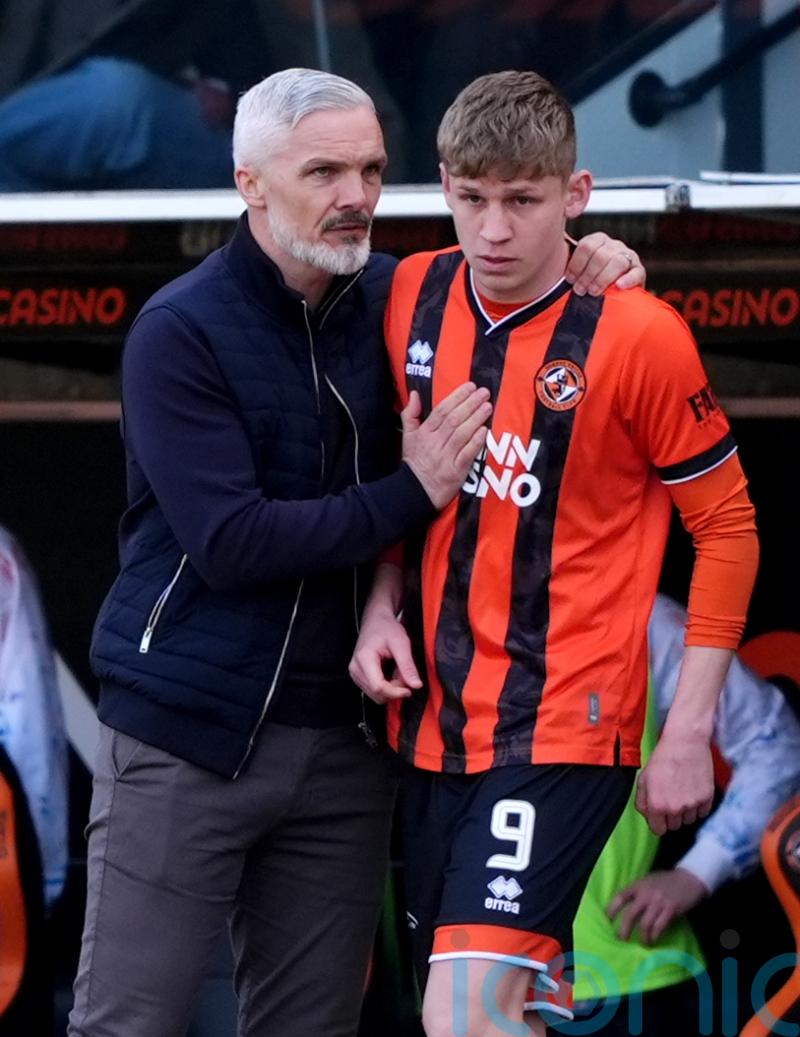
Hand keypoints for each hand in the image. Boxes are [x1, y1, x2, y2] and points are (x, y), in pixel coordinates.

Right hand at [349, 608, 419, 704]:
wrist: (376, 620)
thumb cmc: (387, 628)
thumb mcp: (401, 643)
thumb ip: (408, 666)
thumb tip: (416, 685)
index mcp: (364, 659)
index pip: (378, 687)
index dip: (396, 692)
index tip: (410, 689)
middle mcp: (355, 668)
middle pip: (377, 694)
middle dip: (394, 691)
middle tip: (405, 676)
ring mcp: (355, 673)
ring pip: (376, 695)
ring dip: (391, 689)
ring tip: (398, 672)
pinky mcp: (358, 676)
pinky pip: (374, 690)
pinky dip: (386, 687)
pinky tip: (392, 674)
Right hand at [402, 383, 490, 508]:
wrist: (415, 491)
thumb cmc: (415, 461)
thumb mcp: (407, 436)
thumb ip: (410, 414)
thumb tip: (414, 393)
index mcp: (424, 433)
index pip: (441, 411)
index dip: (457, 397)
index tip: (470, 386)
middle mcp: (435, 443)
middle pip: (454, 420)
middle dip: (470, 404)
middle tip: (484, 392)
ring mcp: (446, 457)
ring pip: (462, 434)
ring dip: (476, 419)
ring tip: (488, 407)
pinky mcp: (456, 471)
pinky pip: (467, 454)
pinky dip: (476, 442)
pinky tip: (485, 431)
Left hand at [565, 232, 644, 294]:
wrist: (610, 290)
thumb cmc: (588, 279)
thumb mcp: (576, 267)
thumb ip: (564, 257)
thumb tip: (543, 245)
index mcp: (597, 240)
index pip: (586, 246)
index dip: (576, 265)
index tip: (569, 279)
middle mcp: (613, 245)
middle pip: (601, 255)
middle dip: (588, 275)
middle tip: (580, 290)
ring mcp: (627, 256)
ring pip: (617, 262)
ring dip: (602, 279)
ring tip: (593, 292)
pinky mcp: (638, 270)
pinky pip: (636, 272)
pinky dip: (628, 279)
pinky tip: (619, 286)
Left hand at [607, 868, 708, 943]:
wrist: (689, 879)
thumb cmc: (667, 881)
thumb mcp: (649, 881)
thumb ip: (638, 891)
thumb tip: (626, 906)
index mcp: (638, 885)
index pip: (620, 896)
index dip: (611, 909)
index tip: (606, 920)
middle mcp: (646, 893)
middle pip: (630, 914)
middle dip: (624, 930)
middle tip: (622, 940)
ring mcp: (659, 901)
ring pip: (645, 924)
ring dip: (642, 937)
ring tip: (643, 943)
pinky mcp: (671, 909)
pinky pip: (659, 927)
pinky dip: (655, 935)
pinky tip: (654, 939)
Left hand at [635, 733, 713, 835]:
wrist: (685, 743)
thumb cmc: (662, 759)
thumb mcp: (644, 778)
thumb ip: (642, 801)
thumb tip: (649, 817)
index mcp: (657, 805)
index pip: (658, 830)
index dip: (658, 822)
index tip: (660, 814)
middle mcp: (675, 809)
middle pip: (674, 826)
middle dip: (671, 815)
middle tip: (672, 797)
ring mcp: (692, 805)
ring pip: (689, 820)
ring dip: (686, 811)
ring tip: (683, 791)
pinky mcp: (707, 799)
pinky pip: (703, 813)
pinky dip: (699, 806)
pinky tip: (693, 790)